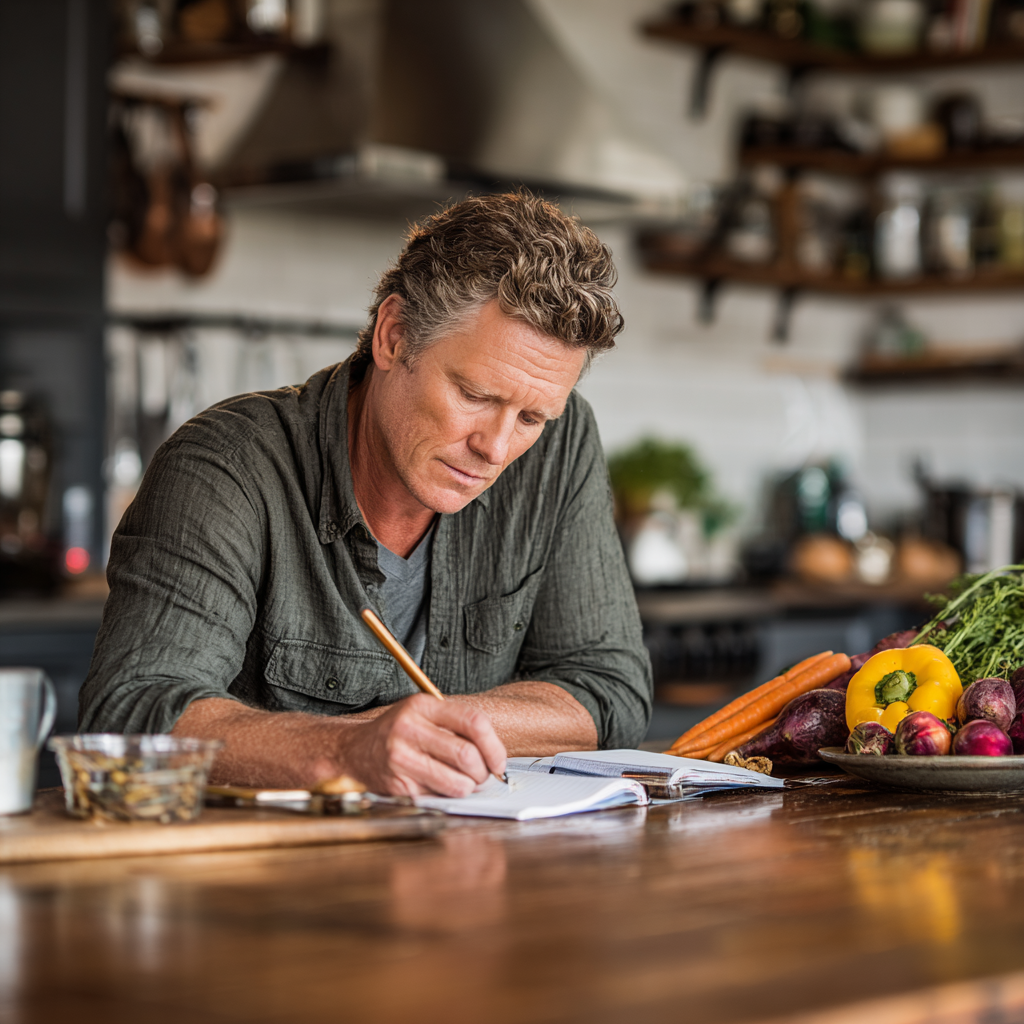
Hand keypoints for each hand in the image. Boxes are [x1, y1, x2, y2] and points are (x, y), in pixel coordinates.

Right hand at [340, 694, 506, 796]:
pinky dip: (447, 796)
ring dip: (468, 788)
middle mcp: (409, 729)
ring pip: (457, 782)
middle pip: (467, 755)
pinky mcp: (398, 785)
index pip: (473, 722)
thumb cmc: (396, 733)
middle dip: (483, 772)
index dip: (494, 745)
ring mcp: (401, 758)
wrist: (353, 752)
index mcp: (422, 706)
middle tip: (481, 776)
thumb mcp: (422, 714)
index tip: (498, 761)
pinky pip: (439, 796)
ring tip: (462, 782)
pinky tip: (439, 786)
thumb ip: (455, 725)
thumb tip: (494, 754)